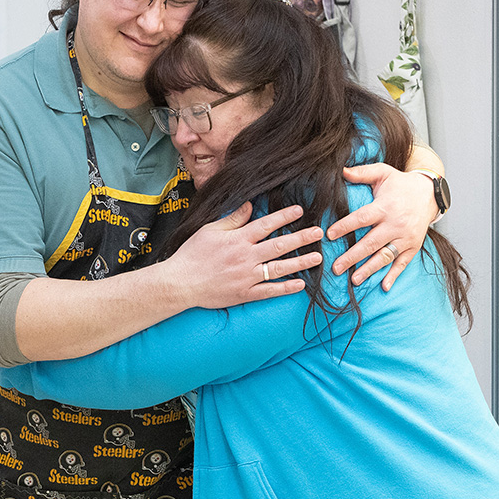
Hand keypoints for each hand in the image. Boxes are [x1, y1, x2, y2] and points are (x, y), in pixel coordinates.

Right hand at [165, 202, 323, 309]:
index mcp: (238, 239)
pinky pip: (269, 291)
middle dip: (302, 238)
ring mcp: (247, 276)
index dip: (284, 216)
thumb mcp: (209, 231)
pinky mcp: (244, 293)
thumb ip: (232, 219)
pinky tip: (300, 285)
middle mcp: (246, 256)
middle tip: (319, 232)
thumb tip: (249, 205)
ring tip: (317, 257)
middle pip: (280, 245)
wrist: (179, 283)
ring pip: (279, 268)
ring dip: (300, 262)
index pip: (266, 224)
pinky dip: (285, 288)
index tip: (300, 211)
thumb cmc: (191, 255)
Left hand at [327, 164, 436, 289]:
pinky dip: (394, 275)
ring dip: (370, 269)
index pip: (362, 218)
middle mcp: (396, 224)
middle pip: (371, 242)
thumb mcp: (383, 173)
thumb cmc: (400, 184)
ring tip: (354, 279)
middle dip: (353, 256)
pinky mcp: (413, 246)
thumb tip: (340, 170)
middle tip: (336, 267)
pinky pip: (403, 263)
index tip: (329, 235)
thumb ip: (362, 172)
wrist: (430, 194)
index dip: (345, 226)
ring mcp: (406, 237)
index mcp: (385, 207)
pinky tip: (384, 287)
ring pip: (385, 256)